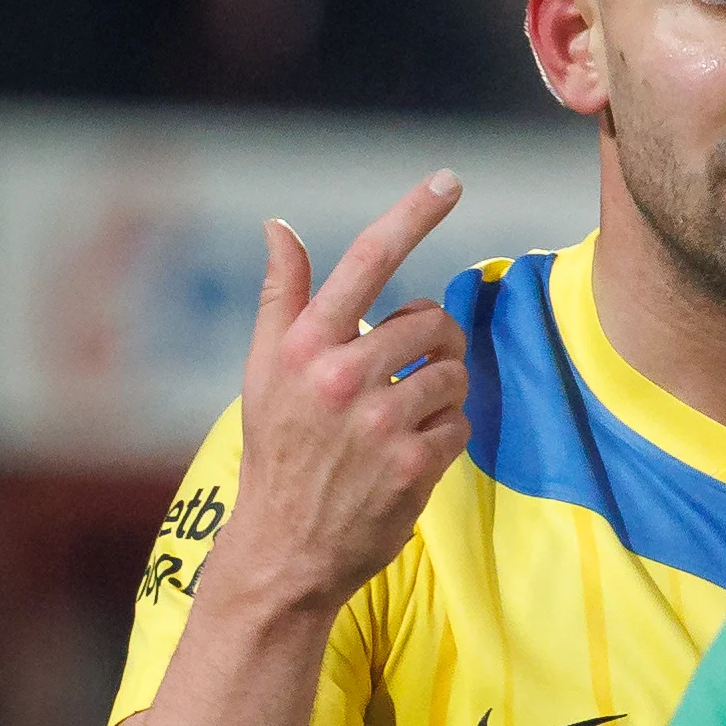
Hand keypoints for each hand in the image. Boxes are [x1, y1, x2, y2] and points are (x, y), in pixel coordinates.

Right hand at [216, 173, 469, 613]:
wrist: (285, 547)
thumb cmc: (278, 449)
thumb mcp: (263, 370)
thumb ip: (283, 297)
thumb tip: (280, 227)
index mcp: (304, 344)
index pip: (366, 260)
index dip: (412, 214)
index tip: (448, 178)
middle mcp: (340, 374)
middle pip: (433, 321)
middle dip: (437, 342)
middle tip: (414, 368)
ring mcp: (378, 420)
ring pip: (455, 372)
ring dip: (444, 390)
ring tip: (405, 416)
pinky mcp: (413, 462)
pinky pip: (462, 421)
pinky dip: (448, 433)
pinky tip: (413, 451)